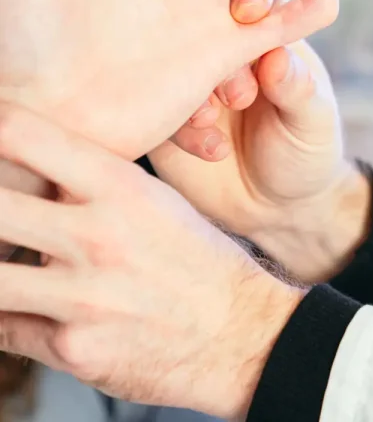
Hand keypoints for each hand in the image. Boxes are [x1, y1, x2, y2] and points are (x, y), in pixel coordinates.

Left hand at [0, 103, 301, 419]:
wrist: (237, 331)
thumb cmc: (196, 260)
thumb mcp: (157, 201)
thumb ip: (93, 182)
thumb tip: (30, 170)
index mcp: (120, 187)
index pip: (25, 136)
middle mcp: (97, 236)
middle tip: (1, 206)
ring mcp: (82, 296)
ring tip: (11, 257)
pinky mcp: (72, 348)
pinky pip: (5, 327)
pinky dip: (9, 316)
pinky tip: (31, 305)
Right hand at [151, 0, 372, 282]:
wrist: (275, 210)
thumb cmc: (305, 152)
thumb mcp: (313, 122)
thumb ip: (298, 91)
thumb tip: (278, 58)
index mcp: (268, 34)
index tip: (249, 10)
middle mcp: (224, 46)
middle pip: (206, 13)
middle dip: (215, 37)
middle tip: (236, 88)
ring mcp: (188, 78)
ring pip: (174, 56)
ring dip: (192, 82)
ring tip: (212, 117)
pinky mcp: (161, 113)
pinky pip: (156, 106)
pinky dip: (179, 124)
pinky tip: (208, 147)